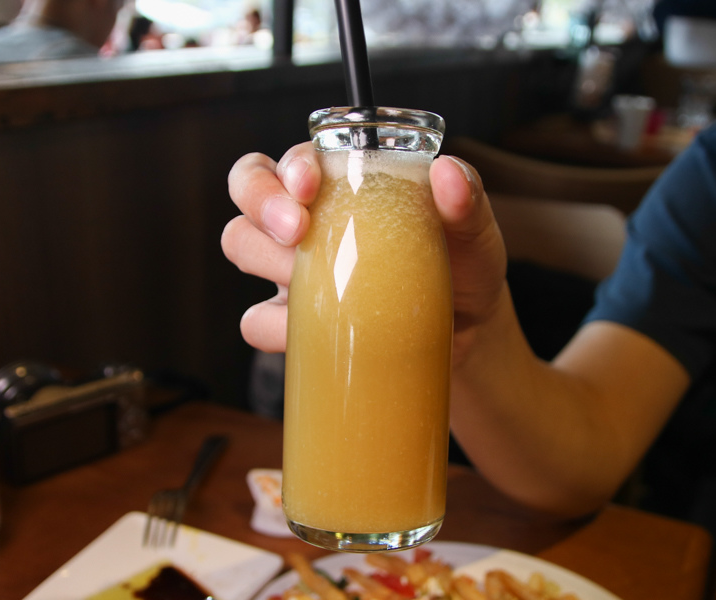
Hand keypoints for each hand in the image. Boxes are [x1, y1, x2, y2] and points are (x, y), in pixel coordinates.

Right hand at [222, 142, 507, 362]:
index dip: (288, 166)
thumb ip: (466, 198)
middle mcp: (308, 219)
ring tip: (318, 279)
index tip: (310, 186)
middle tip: (298, 231)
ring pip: (241, 244)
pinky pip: (255, 321)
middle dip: (261, 201)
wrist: (467, 336)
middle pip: (246, 187)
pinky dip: (274, 326)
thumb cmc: (463, 268)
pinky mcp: (293, 321)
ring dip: (268, 259)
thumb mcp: (474, 231)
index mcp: (343, 183)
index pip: (292, 157)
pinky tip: (309, 329)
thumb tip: (448, 174)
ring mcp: (293, 270)